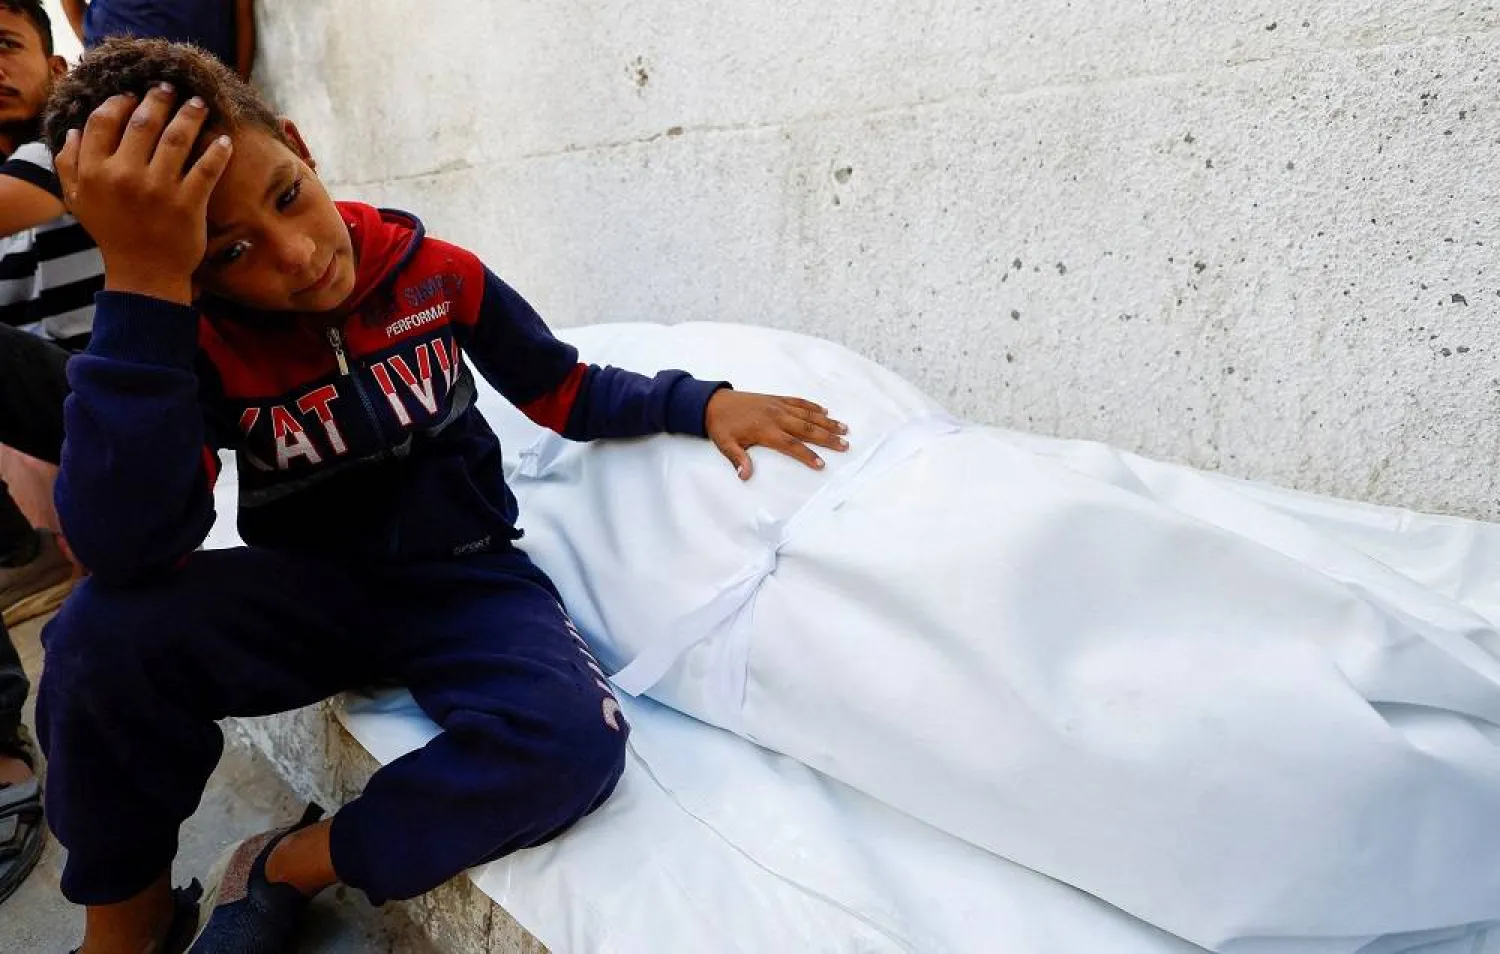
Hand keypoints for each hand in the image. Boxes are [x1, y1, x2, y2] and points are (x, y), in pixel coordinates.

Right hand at [55, 82, 233, 304]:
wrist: (143, 274)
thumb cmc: (112, 234)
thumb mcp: (79, 201)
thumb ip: (69, 165)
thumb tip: (73, 132)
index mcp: (95, 171)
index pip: (104, 121)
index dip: (120, 102)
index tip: (133, 95)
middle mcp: (125, 175)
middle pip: (143, 122)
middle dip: (159, 99)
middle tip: (171, 89)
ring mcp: (159, 189)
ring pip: (177, 138)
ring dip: (190, 115)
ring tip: (199, 104)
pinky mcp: (189, 204)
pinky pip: (206, 168)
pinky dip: (217, 151)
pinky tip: (224, 140)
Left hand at [705, 390, 848, 479]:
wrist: (713, 402)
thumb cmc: (721, 426)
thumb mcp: (725, 445)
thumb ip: (738, 460)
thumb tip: (744, 476)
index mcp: (765, 430)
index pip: (791, 445)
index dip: (807, 455)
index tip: (821, 464)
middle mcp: (776, 417)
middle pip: (807, 429)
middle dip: (827, 437)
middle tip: (845, 445)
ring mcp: (778, 406)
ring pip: (807, 415)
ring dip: (826, 422)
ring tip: (844, 428)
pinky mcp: (776, 399)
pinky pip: (798, 402)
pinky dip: (813, 406)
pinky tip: (825, 411)